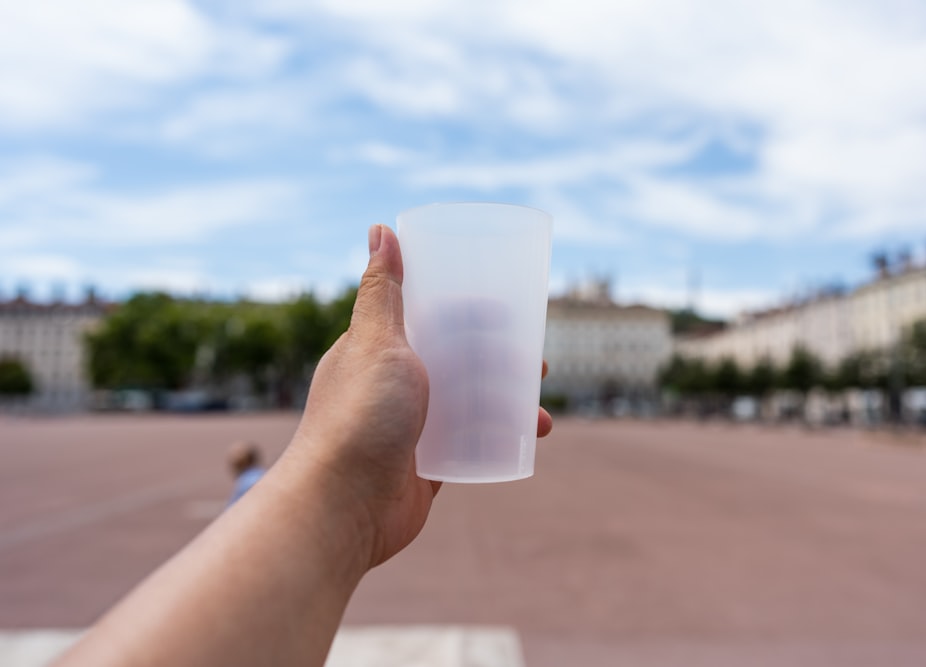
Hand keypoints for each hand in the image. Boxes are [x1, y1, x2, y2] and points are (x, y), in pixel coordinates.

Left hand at [290, 224, 551, 567]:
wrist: (343, 506)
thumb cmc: (359, 418)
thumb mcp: (376, 341)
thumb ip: (382, 290)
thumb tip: (379, 228)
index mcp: (378, 351)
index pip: (429, 319)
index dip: (470, 311)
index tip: (507, 308)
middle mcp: (394, 388)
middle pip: (458, 364)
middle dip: (500, 362)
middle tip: (539, 363)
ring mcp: (411, 430)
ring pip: (470, 407)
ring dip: (508, 405)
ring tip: (542, 412)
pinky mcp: (426, 468)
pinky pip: (471, 447)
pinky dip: (499, 442)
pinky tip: (527, 440)